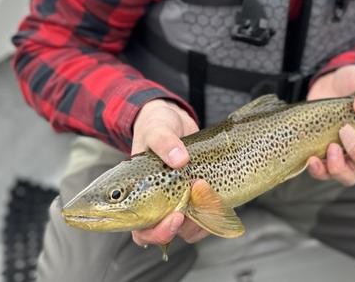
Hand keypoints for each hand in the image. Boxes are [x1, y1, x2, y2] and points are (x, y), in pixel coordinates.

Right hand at [130, 99, 208, 245]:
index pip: (140, 230)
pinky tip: (217, 196)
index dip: (156, 232)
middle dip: (180, 228)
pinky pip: (205, 217)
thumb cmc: (156, 127)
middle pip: (164, 235)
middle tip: (189, 209)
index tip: (176, 216)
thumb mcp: (156, 129)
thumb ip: (164, 141)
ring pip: (188, 228)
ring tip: (205, 187)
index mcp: (136, 195)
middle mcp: (156, 204)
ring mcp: (177, 202)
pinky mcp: (196, 197)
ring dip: (200, 217)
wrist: (175, 120)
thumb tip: (179, 159)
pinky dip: (213, 211)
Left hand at [306, 65, 354, 185]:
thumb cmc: (353, 83)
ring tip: (315, 158)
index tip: (346, 130)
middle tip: (332, 147)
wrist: (330, 81)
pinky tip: (308, 158)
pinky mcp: (316, 149)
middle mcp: (353, 152)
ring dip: (324, 171)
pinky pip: (316, 168)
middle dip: (341, 167)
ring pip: (332, 175)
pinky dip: (312, 168)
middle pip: (350, 175)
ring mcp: (334, 153)